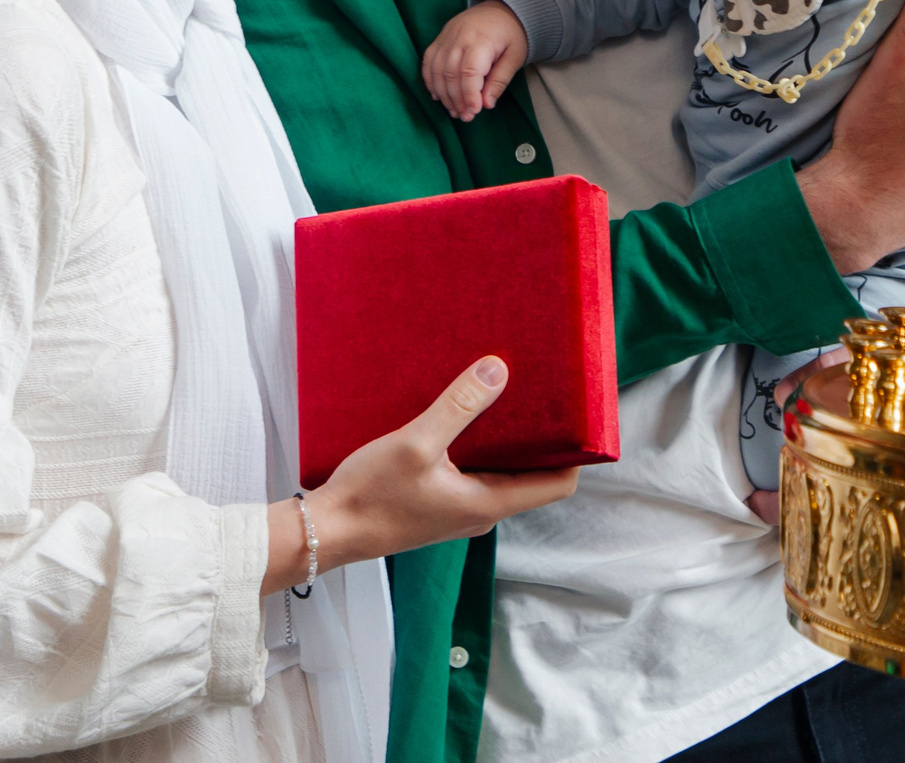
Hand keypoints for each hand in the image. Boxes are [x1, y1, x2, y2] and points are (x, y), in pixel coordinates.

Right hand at [269, 356, 576, 591]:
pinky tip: (463, 416)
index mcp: (487, 502)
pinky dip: (478, 445)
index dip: (576, 451)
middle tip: (545, 392)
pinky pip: (473, 471)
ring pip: (501, 470)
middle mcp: (480, 510)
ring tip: (506, 394)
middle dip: (543, 436)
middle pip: (533, 474)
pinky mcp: (438, 502)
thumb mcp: (416, 444)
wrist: (325, 532)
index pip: (557, 484)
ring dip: (507, 438)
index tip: (580, 414)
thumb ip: (458, 406)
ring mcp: (459, 509)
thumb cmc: (369, 497)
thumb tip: (498, 371)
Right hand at [422, 0, 529, 120]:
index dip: (469, 95)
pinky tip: (437, 95)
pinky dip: (430, 80)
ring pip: (436, 69)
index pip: (469, 72)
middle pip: (450, 73)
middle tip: (465, 117)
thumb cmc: (511, 34)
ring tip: (454, 111)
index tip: (474, 111)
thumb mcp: (515, 56)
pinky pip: (428, 61)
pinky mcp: (440, 38)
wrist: (501, 8)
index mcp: (481, 40)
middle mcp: (459, 37)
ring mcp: (446, 36)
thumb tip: (487, 104)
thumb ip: (500, 80)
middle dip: (456, 99)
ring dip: (443, 94)